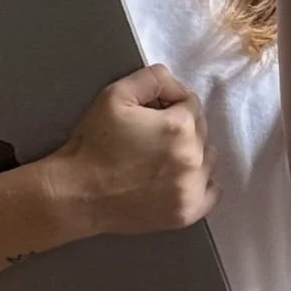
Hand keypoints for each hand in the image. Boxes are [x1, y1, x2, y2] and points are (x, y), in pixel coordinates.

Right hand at [46, 64, 219, 237]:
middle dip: (181, 128)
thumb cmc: (94, 143)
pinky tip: (180, 179)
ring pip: (208, 159)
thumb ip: (153, 78)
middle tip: (150, 137)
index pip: (191, 103)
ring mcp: (191, 188)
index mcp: (179, 126)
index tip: (151, 115)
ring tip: (161, 159)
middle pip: (201, 130)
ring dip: (192, 154)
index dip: (170, 104)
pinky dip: (201, 183)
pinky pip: (212, 192)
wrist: (78, 193)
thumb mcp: (115, 95)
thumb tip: (177, 87)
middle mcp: (192, 158)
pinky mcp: (186, 213)